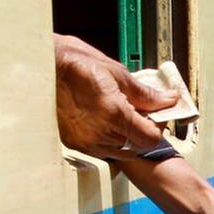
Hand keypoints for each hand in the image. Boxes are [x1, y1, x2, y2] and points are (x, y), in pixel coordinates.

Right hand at [54, 33, 176, 155]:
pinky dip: (107, 139)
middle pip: (136, 145)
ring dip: (124, 136)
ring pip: (119, 150)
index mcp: (114, 113)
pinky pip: (100, 150)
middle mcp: (99, 132)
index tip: (155, 117)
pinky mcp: (74, 144)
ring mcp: (85, 141)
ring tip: (116, 114)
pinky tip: (101, 120)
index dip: (156, 128)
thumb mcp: (117, 73)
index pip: (150, 139)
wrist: (45, 65)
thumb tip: (168, 101)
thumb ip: (146, 94)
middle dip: (140, 130)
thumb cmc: (78, 64)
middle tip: (135, 111)